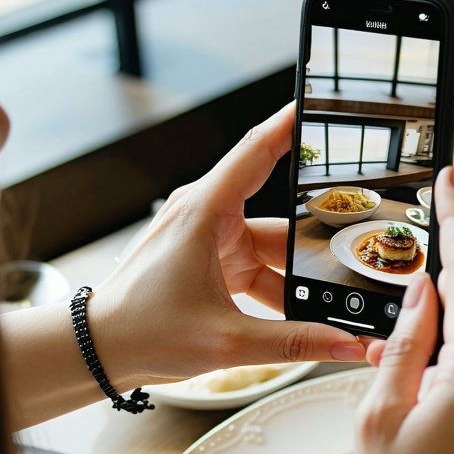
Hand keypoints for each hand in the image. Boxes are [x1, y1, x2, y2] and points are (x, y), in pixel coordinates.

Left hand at [89, 105, 365, 387]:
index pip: (258, 151)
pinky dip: (277, 288)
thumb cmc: (144, 332)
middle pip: (280, 221)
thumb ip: (294, 342)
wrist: (99, 348)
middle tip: (354, 264)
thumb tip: (346, 345)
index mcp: (205, 212)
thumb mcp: (227, 341)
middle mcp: (207, 215)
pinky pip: (257, 266)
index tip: (321, 105)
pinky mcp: (209, 260)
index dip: (292, 125)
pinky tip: (300, 316)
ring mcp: (209, 238)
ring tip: (330, 306)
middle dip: (314, 248)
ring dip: (296, 278)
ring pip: (271, 249)